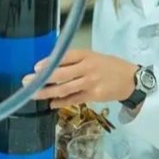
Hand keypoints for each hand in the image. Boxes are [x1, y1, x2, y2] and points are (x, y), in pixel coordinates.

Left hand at [22, 49, 137, 108]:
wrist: (131, 79)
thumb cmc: (109, 66)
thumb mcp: (93, 57)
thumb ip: (74, 61)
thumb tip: (50, 67)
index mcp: (86, 55)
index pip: (64, 57)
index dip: (48, 62)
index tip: (36, 68)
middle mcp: (87, 67)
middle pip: (61, 74)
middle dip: (42, 79)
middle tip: (27, 82)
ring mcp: (90, 82)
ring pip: (65, 89)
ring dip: (47, 92)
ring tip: (34, 94)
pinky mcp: (94, 95)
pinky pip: (74, 99)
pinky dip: (61, 102)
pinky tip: (51, 103)